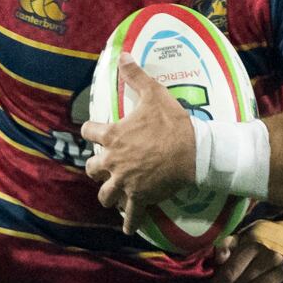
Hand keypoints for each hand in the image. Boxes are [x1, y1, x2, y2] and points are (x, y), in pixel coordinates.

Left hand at [80, 59, 198, 227]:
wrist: (193, 151)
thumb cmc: (172, 123)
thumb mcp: (153, 94)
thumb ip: (135, 75)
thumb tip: (122, 54)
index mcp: (113, 135)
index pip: (88, 132)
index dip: (90, 131)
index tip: (94, 132)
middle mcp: (113, 161)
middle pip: (92, 168)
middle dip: (95, 167)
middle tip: (104, 166)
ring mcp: (125, 181)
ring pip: (105, 193)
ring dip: (107, 193)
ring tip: (112, 193)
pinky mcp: (139, 197)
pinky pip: (130, 215)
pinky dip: (129, 222)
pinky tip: (127, 228)